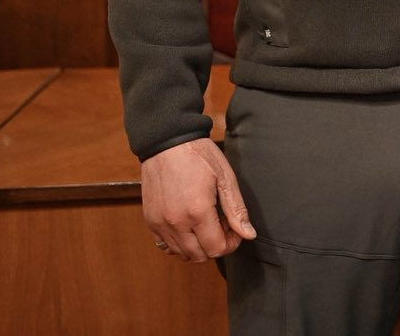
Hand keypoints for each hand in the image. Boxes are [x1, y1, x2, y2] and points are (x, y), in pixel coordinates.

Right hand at [140, 138, 255, 261]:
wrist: (166, 143)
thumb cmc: (199, 156)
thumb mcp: (225, 178)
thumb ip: (236, 210)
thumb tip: (249, 235)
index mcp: (197, 212)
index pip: (217, 249)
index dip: (231, 244)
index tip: (235, 229)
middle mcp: (176, 223)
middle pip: (200, 256)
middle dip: (216, 246)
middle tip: (223, 225)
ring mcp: (160, 224)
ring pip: (182, 254)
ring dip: (198, 246)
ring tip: (206, 224)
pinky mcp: (150, 221)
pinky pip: (166, 245)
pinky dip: (180, 243)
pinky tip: (189, 226)